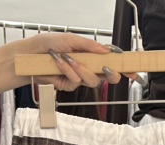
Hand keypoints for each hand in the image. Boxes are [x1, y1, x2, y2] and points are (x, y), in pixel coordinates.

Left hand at [16, 33, 130, 90]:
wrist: (31, 55)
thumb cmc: (49, 45)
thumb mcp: (71, 39)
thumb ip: (89, 45)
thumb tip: (105, 50)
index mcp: (92, 55)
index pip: (111, 62)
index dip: (123, 68)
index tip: (133, 72)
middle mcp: (88, 67)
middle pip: (108, 77)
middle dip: (111, 75)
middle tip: (107, 70)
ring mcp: (79, 78)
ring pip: (92, 80)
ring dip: (82, 69)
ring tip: (69, 59)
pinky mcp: (69, 86)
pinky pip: (76, 81)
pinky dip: (68, 71)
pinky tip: (60, 63)